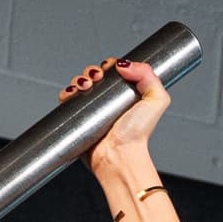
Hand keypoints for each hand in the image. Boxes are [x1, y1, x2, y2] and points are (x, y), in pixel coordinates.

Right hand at [67, 57, 170, 196]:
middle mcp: (108, 101)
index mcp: (126, 94)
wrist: (119, 157)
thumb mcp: (156, 101)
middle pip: (94, 75)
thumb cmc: (137, 135)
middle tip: (96, 78)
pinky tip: (72, 94)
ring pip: (79, 85)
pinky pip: (67, 102)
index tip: (109, 69)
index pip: (114, 71)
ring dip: (79, 80)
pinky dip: (66, 94)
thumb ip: (148, 76)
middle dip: (92, 72)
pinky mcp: (78, 121)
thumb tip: (124, 64)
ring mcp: (92, 111)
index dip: (109, 66)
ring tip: (85, 86)